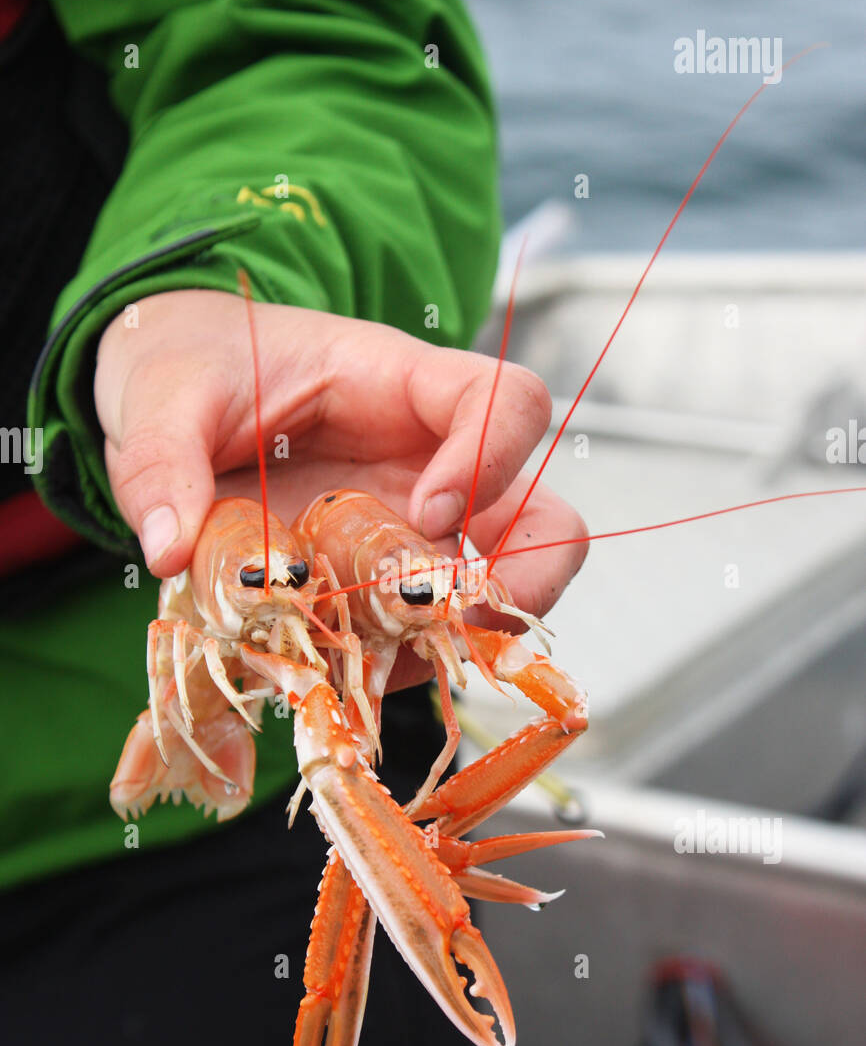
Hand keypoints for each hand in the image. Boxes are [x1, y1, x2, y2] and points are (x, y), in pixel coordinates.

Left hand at [95, 290, 586, 635]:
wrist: (174, 401)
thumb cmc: (193, 369)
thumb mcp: (163, 397)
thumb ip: (164, 462)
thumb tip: (170, 548)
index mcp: (400, 387)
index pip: (504, 403)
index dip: (493, 458)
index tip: (428, 512)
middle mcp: (429, 468)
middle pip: (544, 518)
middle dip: (531, 578)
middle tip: (462, 619)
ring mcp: (412, 537)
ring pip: (493, 596)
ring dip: (452, 642)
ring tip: (372, 665)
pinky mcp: (378, 590)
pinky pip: (417, 640)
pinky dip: (389, 670)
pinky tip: (331, 676)